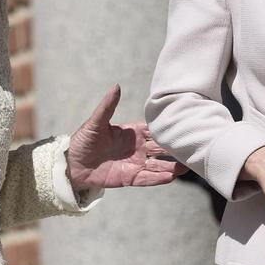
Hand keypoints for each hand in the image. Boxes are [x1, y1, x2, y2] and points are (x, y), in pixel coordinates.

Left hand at [65, 85, 184, 189]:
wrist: (72, 164)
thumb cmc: (83, 140)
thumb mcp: (96, 122)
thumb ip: (108, 106)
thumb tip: (116, 86)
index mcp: (132, 133)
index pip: (154, 130)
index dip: (167, 128)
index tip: (183, 124)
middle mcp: (137, 148)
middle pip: (161, 148)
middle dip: (175, 148)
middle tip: (192, 146)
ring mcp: (135, 163)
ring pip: (159, 165)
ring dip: (173, 166)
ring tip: (188, 166)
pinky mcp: (130, 178)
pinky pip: (148, 179)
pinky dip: (159, 178)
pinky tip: (171, 176)